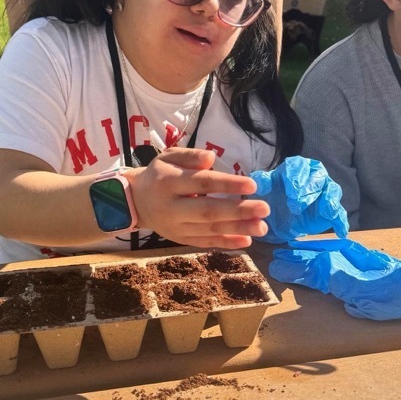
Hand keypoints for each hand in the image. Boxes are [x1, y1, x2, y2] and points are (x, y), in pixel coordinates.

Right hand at [125, 148, 269, 249]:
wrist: (135, 202)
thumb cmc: (159, 175)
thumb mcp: (168, 157)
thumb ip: (190, 156)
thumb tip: (211, 158)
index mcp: (169, 182)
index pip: (201, 183)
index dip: (227, 184)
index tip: (252, 184)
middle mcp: (172, 208)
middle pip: (207, 211)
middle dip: (238, 211)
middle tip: (264, 209)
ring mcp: (176, 227)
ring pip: (209, 230)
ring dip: (238, 229)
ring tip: (262, 226)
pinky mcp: (180, 239)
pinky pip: (205, 243)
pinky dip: (226, 243)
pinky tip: (247, 240)